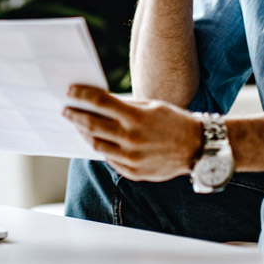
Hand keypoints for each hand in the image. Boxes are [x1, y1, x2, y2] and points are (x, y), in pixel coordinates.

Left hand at [62, 85, 202, 180]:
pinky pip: (109, 159)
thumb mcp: (151, 106)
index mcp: (136, 118)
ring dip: (83, 134)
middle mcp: (131, 139)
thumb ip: (125, 106)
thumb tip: (99, 101)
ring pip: (96, 145)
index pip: (100, 103)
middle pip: (92, 125)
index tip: (69, 91)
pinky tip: (96, 140)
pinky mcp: (133, 172)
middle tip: (65, 110)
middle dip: (75, 116)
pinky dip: (100, 148)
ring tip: (78, 125)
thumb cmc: (174, 122)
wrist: (198, 149)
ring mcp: (131, 158)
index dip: (82, 96)